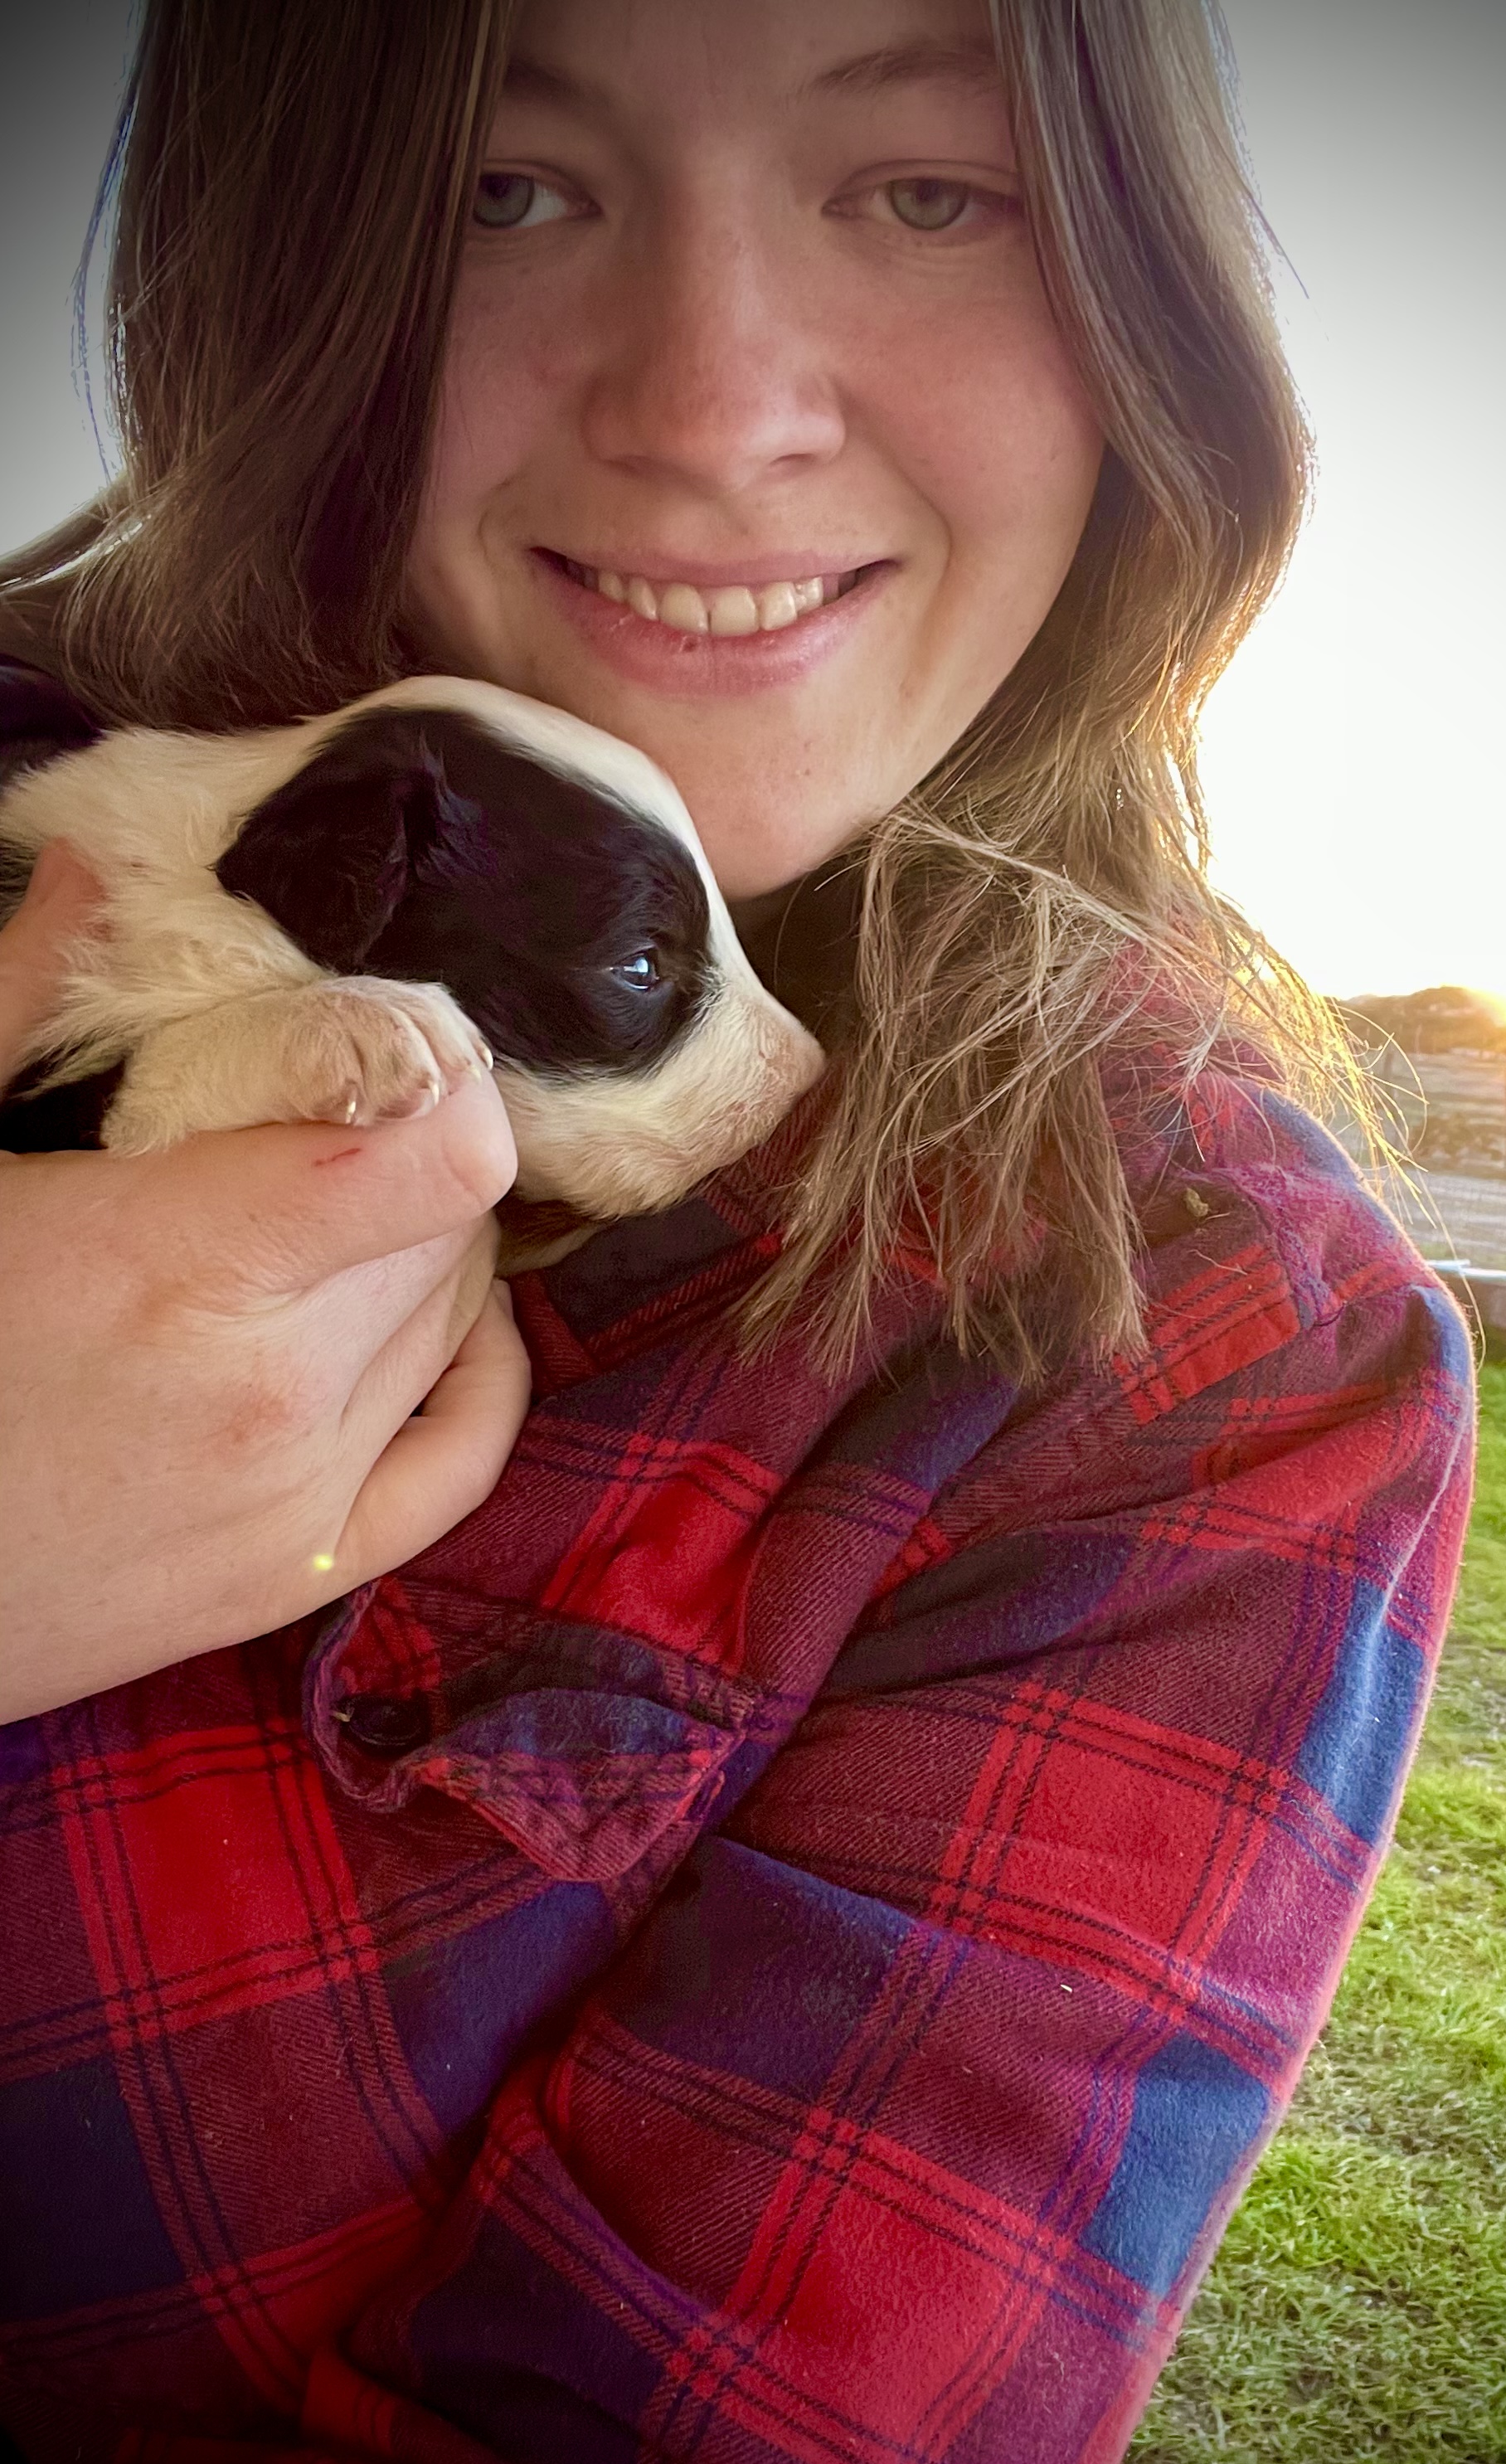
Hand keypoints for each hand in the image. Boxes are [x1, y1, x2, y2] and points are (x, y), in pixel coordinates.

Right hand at [0, 841, 532, 1722]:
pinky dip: (480, 1374)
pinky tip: (449, 1325)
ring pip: (462, 1319)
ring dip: (427, 1248)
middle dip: (410, 1150)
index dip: (444, 1080)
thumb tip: (98, 863)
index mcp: (180, 1264)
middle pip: (450, 1223)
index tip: (393, 1047)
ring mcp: (297, 1498)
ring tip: (335, 1215)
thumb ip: (21, 1002)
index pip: (441, 1156)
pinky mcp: (300, 1578)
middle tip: (326, 1124)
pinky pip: (467, 1456)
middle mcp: (273, 1391)